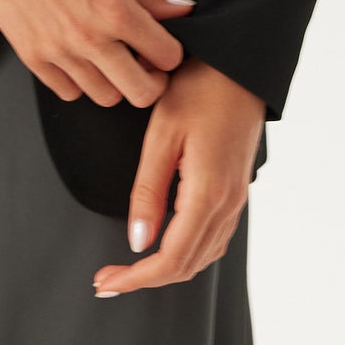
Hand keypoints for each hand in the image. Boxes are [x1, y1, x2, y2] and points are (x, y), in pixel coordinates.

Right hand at [0, 0, 196, 108]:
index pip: (167, 56)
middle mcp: (90, 39)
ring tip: (109, 57)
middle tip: (145, 62)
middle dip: (151, 80)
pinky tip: (78, 57)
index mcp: (114, 10)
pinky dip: (79, 81)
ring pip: (106, 97)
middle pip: (142, 92)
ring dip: (114, 82)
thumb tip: (179, 10)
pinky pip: (69, 92)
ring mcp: (60, 54)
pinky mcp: (33, 59)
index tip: (164, 45)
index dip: (170, 51)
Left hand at [91, 57, 265, 296]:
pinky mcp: (236, 188)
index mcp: (208, 193)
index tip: (105, 282)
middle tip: (106, 280)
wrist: (239, 62)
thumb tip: (137, 242)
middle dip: (144, 279)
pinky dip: (187, 253)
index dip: (135, 279)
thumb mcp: (163, 133)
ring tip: (129, 269)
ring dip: (166, 269)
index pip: (171, 259)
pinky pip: (213, 238)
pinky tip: (166, 244)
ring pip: (202, 256)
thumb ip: (149, 190)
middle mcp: (228, 203)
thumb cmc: (200, 87)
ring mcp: (236, 198)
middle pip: (187, 265)